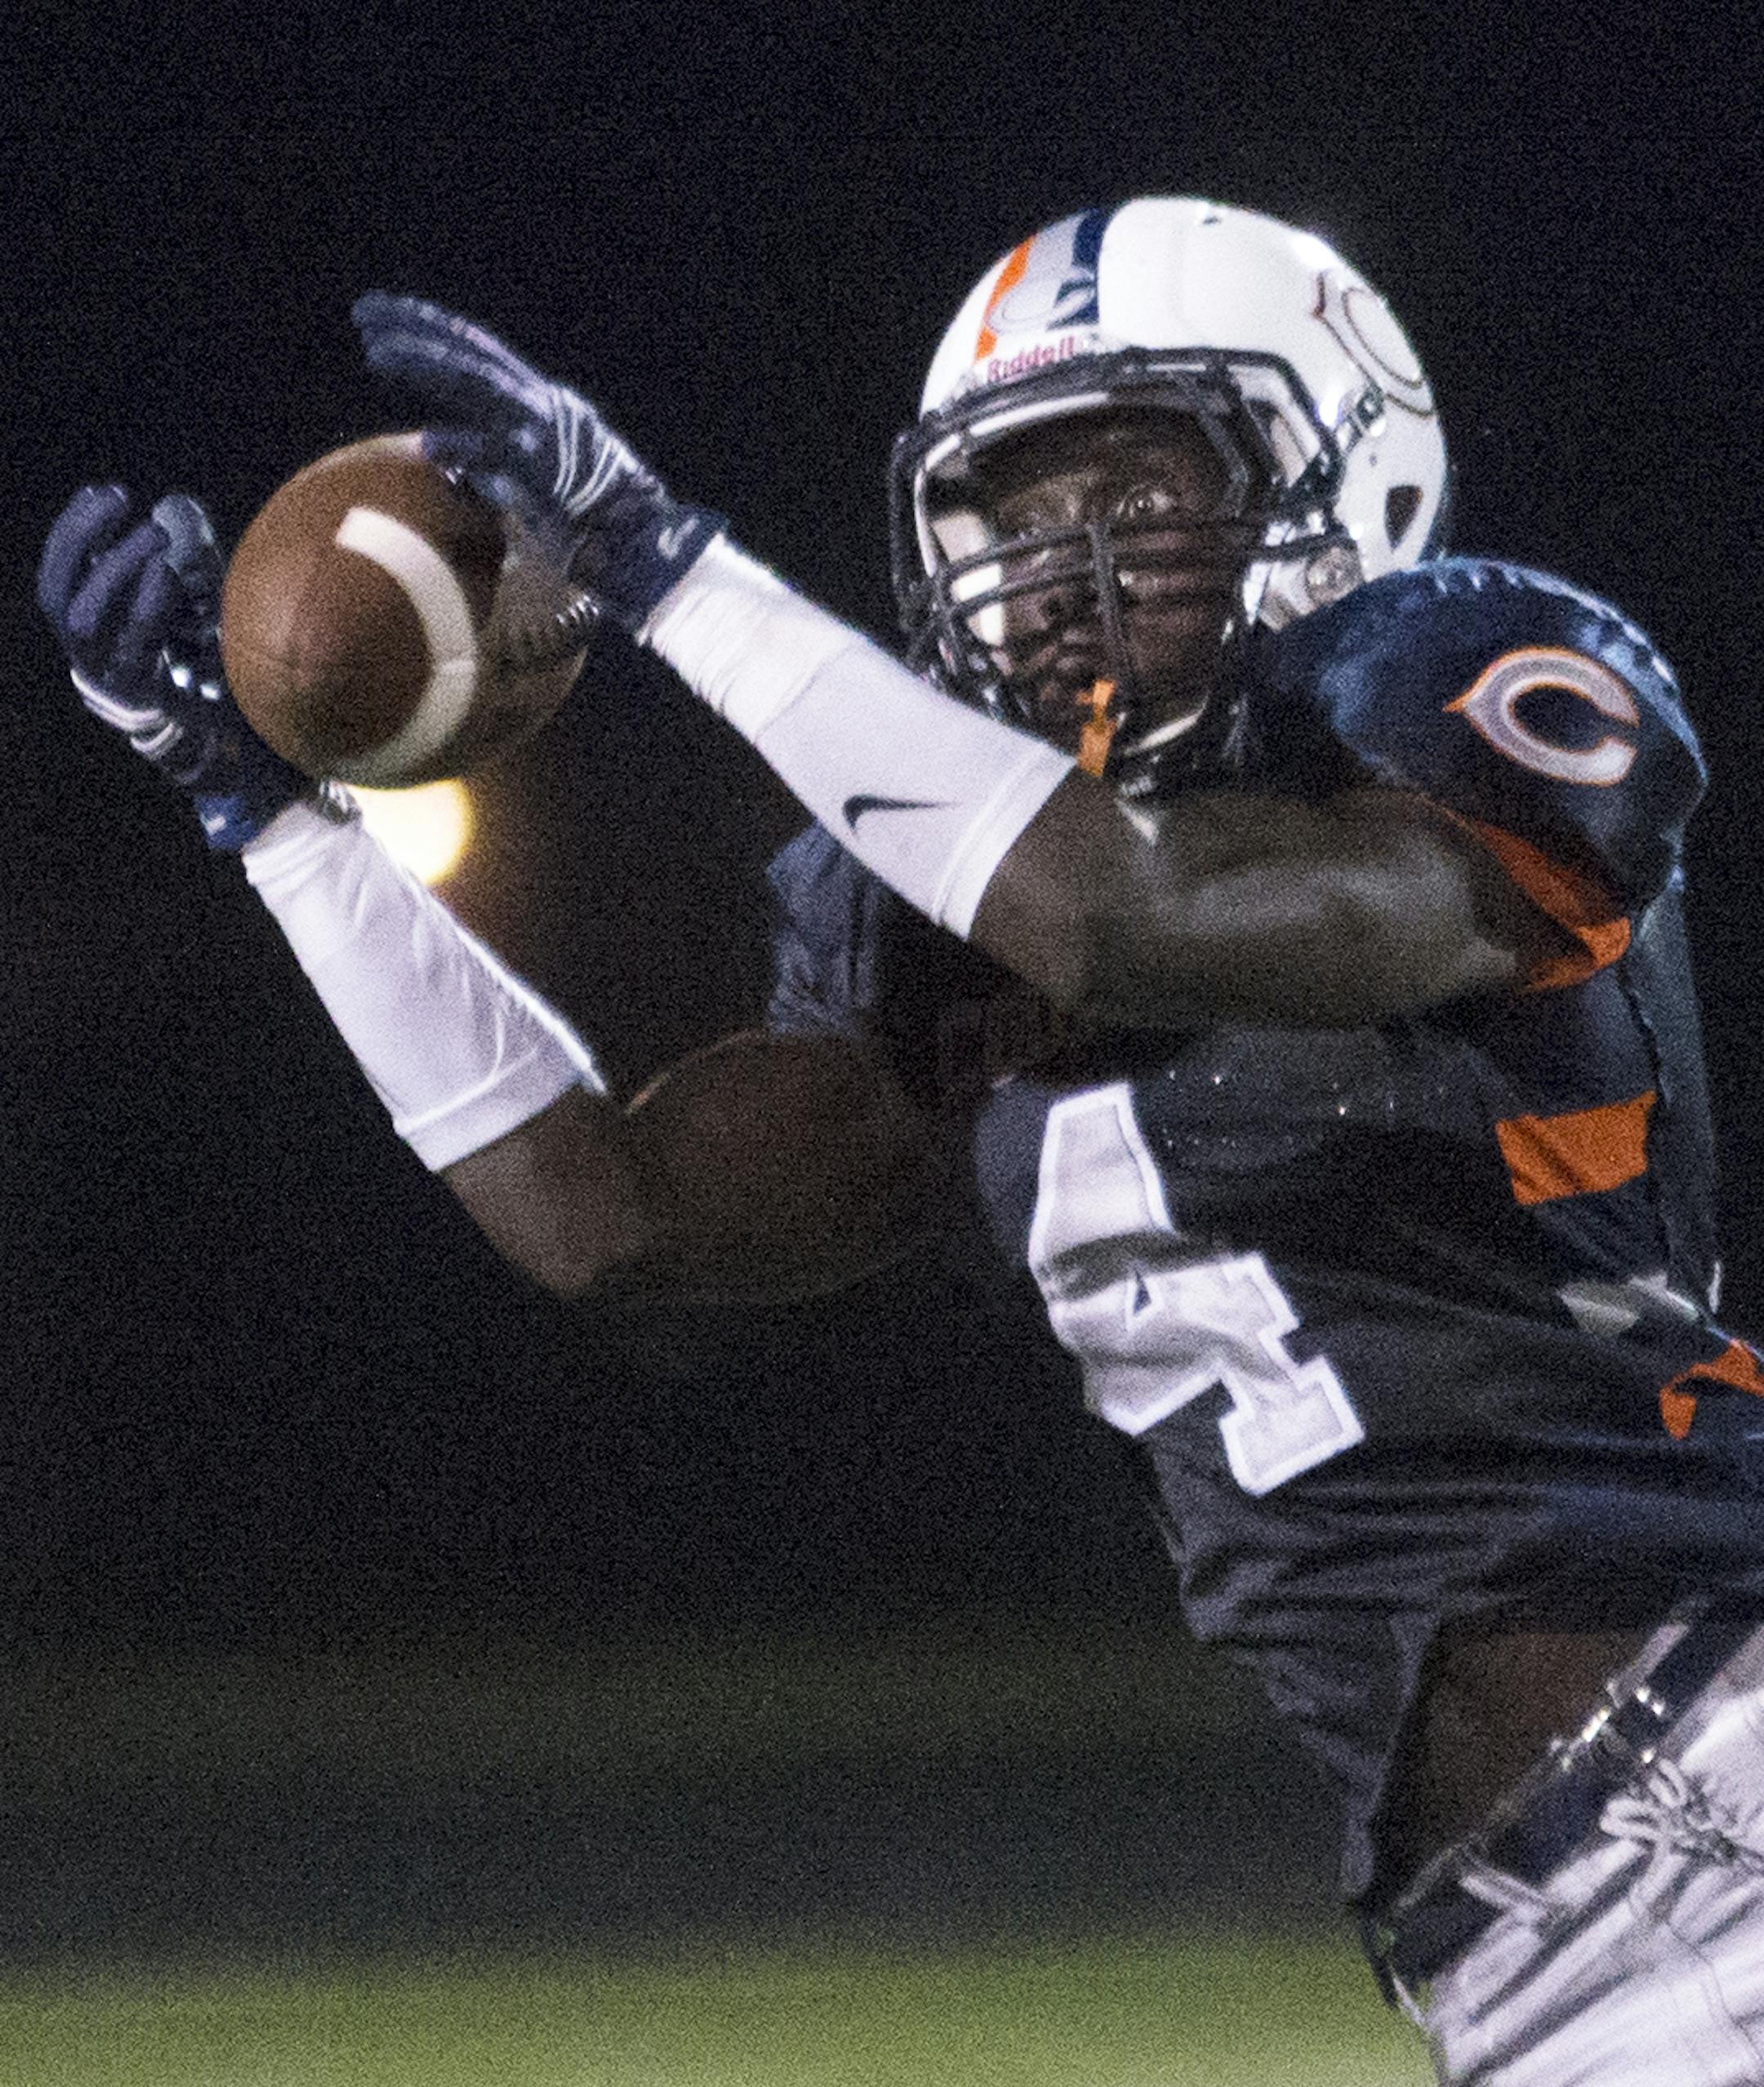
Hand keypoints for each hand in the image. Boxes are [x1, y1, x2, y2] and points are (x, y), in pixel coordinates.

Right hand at [37, 484, 310, 848]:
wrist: (250, 760)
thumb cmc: (227, 683)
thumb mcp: (201, 613)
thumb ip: (187, 566)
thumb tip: (177, 506)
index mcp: (99, 643)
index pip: (62, 580)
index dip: (74, 534)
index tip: (105, 492)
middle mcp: (93, 665)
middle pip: (57, 596)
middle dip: (80, 539)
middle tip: (120, 499)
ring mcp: (114, 688)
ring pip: (83, 620)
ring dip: (114, 567)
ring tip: (157, 535)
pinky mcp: (146, 704)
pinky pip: (133, 647)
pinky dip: (147, 604)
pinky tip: (169, 572)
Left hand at [352, 292, 722, 630]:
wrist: (643, 551)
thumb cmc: (588, 525)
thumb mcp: (535, 479)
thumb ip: (493, 461)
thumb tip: (448, 455)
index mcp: (544, 402)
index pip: (479, 352)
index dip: (432, 330)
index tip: (384, 316)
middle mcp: (544, 406)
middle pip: (472, 354)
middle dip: (417, 330)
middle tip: (365, 312)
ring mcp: (546, 436)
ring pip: (480, 385)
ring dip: (429, 365)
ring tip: (377, 353)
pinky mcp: (548, 474)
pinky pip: (497, 454)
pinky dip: (464, 448)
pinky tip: (430, 446)